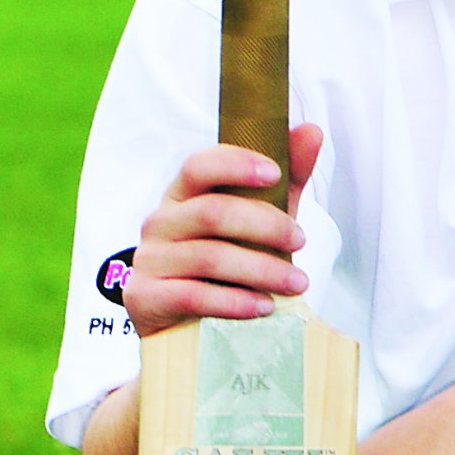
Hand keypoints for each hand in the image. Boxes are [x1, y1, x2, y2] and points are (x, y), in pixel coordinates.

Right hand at [123, 124, 322, 337]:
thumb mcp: (262, 219)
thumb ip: (286, 179)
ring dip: (261, 270)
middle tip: (301, 241)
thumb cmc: (230, 264)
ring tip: (296, 282)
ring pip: (208, 256)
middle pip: (213, 212)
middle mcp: (160, 221)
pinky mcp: (143, 298)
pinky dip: (234, 301)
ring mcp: (148, 259)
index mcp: (183, 194)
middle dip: (266, 226)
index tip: (276, 173)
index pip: (199, 165)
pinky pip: (192, 295)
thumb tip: (311, 130)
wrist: (192, 324)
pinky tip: (263, 307)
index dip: (236, 164)